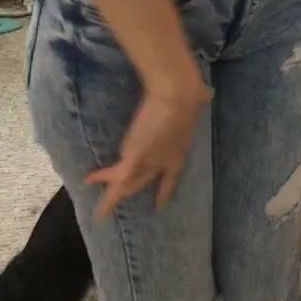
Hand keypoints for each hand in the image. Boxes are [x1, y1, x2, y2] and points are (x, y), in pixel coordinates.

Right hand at [86, 73, 211, 217]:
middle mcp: (164, 160)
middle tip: (124, 198)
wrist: (177, 93)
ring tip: (102, 209)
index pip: (171, 175)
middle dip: (134, 189)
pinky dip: (106, 189)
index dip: (165, 189)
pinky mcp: (135, 157)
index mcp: (180, 149)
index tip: (159, 203)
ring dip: (114, 195)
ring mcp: (150, 161)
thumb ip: (199, 99)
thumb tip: (205, 93)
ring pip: (129, 183)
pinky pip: (118, 178)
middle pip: (146, 180)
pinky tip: (94, 196)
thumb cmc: (188, 91)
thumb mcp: (196, 99)